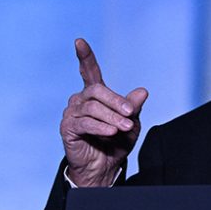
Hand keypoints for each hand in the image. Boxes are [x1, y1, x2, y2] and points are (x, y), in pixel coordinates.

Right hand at [59, 38, 147, 186]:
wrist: (105, 167)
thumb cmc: (117, 143)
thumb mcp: (131, 123)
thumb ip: (134, 107)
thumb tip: (143, 91)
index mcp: (95, 94)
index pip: (89, 71)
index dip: (85, 56)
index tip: (79, 42)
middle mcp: (80, 100)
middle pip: (97, 90)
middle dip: (116, 101)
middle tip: (130, 114)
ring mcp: (72, 113)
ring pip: (93, 108)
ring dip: (112, 118)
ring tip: (124, 128)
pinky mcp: (67, 128)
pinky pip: (85, 123)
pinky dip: (101, 127)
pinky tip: (111, 132)